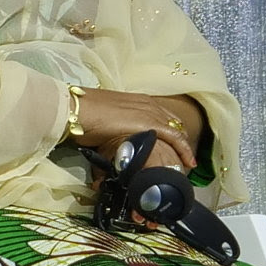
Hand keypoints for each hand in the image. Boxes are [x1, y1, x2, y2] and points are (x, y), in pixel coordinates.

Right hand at [72, 89, 205, 173]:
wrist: (77, 110)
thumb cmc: (85, 115)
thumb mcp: (107, 121)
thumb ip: (117, 131)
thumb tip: (114, 145)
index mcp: (139, 101)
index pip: (164, 116)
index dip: (173, 133)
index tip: (177, 148)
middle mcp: (148, 104)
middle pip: (175, 123)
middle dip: (181, 142)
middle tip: (183, 159)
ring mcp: (150, 112)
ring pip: (177, 131)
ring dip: (183, 148)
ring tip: (187, 164)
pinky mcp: (150, 123)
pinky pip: (175, 137)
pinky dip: (183, 150)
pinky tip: (188, 162)